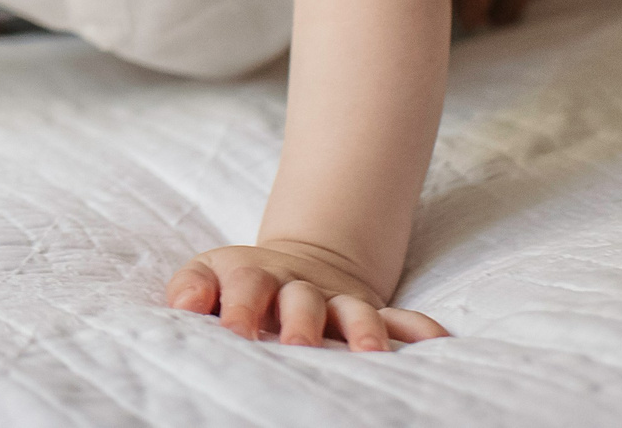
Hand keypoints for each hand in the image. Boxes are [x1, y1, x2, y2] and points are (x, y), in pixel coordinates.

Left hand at [166, 242, 447, 349]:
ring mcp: (338, 302)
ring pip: (354, 313)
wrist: (290, 267)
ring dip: (363, 330)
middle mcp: (300, 289)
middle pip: (302, 301)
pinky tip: (440, 345)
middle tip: (298, 346)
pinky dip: (420, 331)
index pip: (246, 286)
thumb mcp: (209, 275)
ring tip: (371, 354)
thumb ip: (192, 287)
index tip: (233, 331)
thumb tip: (181, 304)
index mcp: (256, 278)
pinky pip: (401, 320)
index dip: (239, 305)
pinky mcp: (368, 313)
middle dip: (301, 322)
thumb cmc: (239, 283)